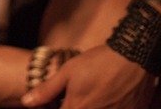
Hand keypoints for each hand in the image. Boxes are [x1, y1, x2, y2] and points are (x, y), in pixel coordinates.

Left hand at [22, 45, 154, 108]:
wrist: (134, 58)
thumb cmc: (99, 62)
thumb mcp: (68, 71)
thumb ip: (47, 90)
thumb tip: (26, 102)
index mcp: (77, 108)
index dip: (53, 108)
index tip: (56, 102)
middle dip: (71, 106)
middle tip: (70, 97)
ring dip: (88, 106)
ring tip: (91, 94)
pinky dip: (104, 106)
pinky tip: (104, 97)